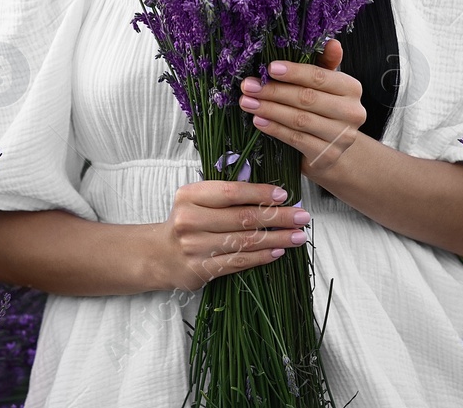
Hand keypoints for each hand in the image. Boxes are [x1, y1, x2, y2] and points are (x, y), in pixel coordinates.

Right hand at [156, 180, 312, 292]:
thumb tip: (271, 195)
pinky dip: (261, 257)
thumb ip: (226, 195)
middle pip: (242, 218)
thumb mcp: (198, 199)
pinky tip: (278, 251)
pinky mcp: (201, 270)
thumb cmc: (188, 221)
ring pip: (244, 242)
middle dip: (277, 217)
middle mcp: (189, 221)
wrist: (160, 254)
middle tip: (302, 216)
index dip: (259, 193)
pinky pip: (238, 262)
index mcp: (189, 196)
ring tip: (297, 236)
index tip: (283, 195)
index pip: (231, 192)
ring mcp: (194, 247)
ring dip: (276, 239)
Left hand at [238, 38, 366, 183]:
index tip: (270, 68)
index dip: (294, 72)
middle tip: (249, 86)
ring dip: (269, 109)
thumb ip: (324, 63)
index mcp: (351, 88)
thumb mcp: (325, 84)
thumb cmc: (324, 108)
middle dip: (274, 91)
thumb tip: (331, 42)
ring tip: (248, 102)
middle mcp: (351, 112)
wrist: (333, 149)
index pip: (320, 77)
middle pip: (307, 98)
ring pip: (299, 119)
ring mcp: (342, 136)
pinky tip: (259, 121)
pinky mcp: (328, 155)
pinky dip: (275, 129)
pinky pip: (296, 139)